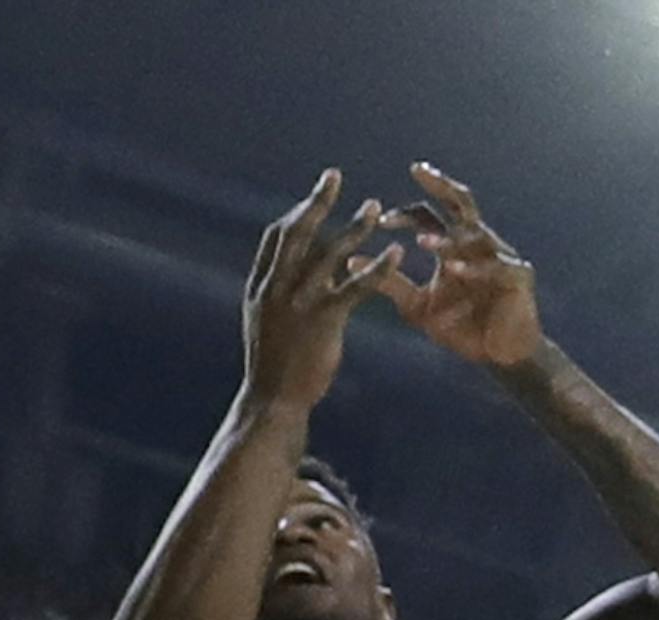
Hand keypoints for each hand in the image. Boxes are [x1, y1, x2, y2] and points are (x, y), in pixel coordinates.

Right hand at [243, 170, 403, 414]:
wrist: (273, 404)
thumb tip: (290, 277)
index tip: (314, 199)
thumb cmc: (273, 370)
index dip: (297, 214)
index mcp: (262, 286)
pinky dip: (377, 267)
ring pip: (329, 253)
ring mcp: (300, 302)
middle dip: (317, 202)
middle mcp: (278, 287)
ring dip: (355, 226)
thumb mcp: (267, 327)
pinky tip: (396, 254)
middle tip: (334, 176)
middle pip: (299, 232)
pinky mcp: (324, 320)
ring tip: (375, 207)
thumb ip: (277, 298)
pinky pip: (355, 286)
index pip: (277, 237)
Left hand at [380, 163, 544, 367]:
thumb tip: (350, 261)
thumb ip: (389, 283)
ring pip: (475, 236)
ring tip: (423, 242)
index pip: (428, 215)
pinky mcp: (518, 276)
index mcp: (453, 244)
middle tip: (418, 170)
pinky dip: (474, 268)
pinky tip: (454, 269)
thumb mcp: (417, 307)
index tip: (381, 220)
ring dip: (448, 240)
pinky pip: (495, 267)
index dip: (405, 214)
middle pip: (460, 201)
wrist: (501, 356)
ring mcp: (502, 255)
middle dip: (440, 184)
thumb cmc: (461, 329)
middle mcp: (478, 242)